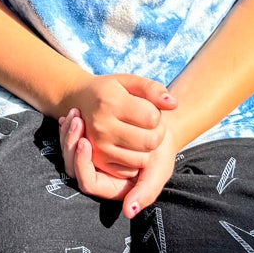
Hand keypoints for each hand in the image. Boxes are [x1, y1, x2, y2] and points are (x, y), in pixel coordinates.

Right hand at [58, 74, 175, 177]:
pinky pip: (130, 170)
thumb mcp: (130, 81)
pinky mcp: (99, 161)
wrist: (80, 101)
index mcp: (110, 103)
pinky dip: (135, 160)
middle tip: (148, 125)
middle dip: (156, 133)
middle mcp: (101, 126)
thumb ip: (153, 89)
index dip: (156, 114)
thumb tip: (173, 104)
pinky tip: (129, 147)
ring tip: (138, 135)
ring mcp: (98, 146)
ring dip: (147, 149)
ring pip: (142, 159)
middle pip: (150, 141)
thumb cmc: (111, 91)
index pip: (152, 118)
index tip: (148, 109)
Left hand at [60, 109, 178, 217]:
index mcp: (110, 187)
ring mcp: (90, 158)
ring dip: (68, 133)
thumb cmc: (160, 153)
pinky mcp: (88, 143)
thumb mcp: (159, 171)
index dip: (83, 164)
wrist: (160, 131)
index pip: (87, 182)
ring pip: (69, 151)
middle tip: (76, 121)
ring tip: (74, 113)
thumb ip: (146, 192)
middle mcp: (97, 174)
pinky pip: (73, 138)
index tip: (85, 142)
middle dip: (70, 144)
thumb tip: (129, 212)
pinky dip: (70, 126)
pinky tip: (74, 112)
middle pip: (72, 166)